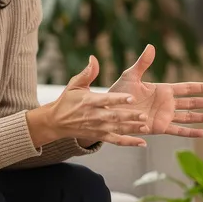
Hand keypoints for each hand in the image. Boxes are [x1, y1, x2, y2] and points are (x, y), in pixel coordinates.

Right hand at [28, 56, 145, 147]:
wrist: (56, 122)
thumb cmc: (67, 100)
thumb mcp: (74, 85)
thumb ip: (87, 73)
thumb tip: (93, 58)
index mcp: (89, 101)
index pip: (106, 100)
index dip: (119, 99)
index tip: (132, 97)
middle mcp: (94, 115)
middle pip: (114, 116)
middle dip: (129, 116)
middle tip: (144, 115)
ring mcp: (97, 127)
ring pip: (117, 129)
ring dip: (132, 129)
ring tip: (146, 128)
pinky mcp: (99, 136)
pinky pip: (116, 141)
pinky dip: (129, 142)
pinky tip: (142, 143)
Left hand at [108, 44, 202, 139]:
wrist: (109, 111)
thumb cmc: (117, 93)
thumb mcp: (130, 76)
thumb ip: (143, 63)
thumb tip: (151, 46)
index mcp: (163, 90)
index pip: (187, 88)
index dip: (200, 87)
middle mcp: (167, 103)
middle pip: (192, 103)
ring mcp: (164, 116)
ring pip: (189, 117)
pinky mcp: (159, 127)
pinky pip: (178, 130)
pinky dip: (190, 132)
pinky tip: (202, 133)